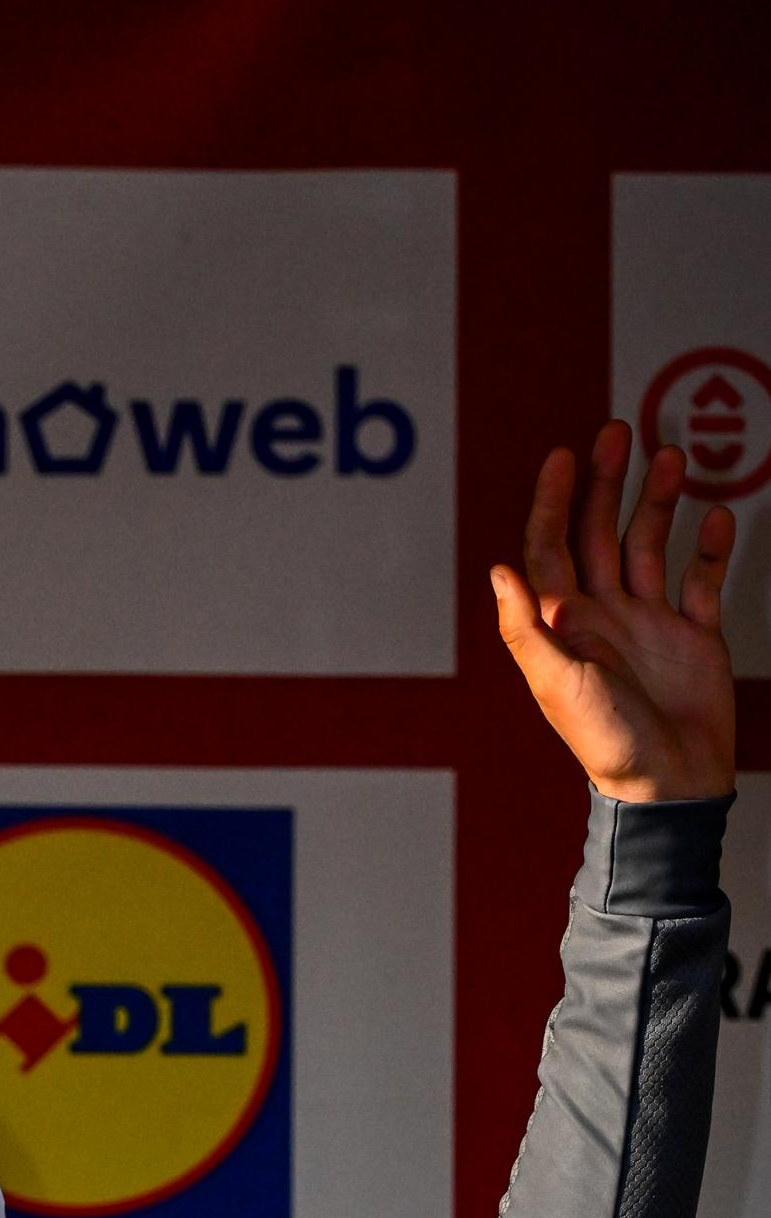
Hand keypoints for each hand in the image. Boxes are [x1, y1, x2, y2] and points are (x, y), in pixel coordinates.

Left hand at [491, 421, 734, 802]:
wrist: (669, 784)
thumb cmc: (607, 743)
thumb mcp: (557, 684)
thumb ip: (526, 628)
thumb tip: (499, 571)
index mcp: (565, 625)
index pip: (551, 548)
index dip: (553, 502)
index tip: (563, 456)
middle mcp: (604, 616)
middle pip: (600, 534)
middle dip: (607, 484)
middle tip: (617, 433)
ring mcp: (650, 623)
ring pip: (650, 546)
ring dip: (659, 502)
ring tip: (673, 458)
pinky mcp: (693, 636)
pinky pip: (701, 580)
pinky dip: (710, 547)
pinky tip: (718, 514)